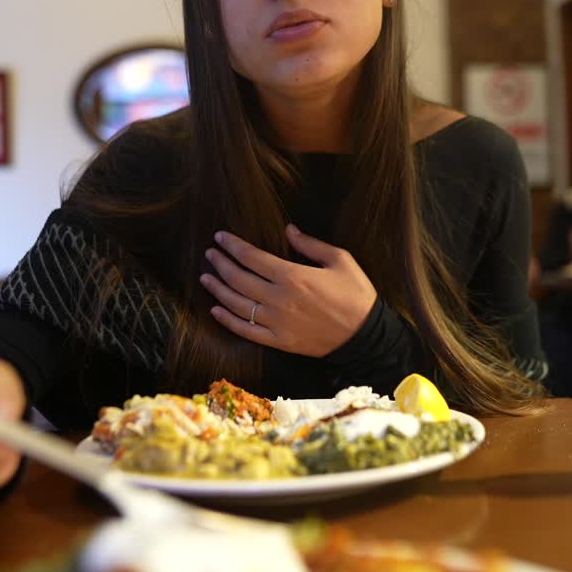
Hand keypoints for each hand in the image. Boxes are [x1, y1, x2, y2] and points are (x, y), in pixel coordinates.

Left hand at [200, 224, 376, 356]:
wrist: (365, 336)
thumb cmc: (356, 294)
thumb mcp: (340, 260)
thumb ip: (310, 244)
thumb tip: (288, 229)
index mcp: (293, 276)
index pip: (251, 257)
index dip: (232, 246)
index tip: (220, 237)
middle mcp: (279, 299)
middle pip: (238, 279)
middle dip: (220, 264)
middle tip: (210, 254)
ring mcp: (277, 323)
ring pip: (237, 304)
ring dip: (217, 289)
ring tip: (206, 278)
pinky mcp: (279, 342)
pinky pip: (246, 331)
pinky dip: (228, 320)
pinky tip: (216, 310)